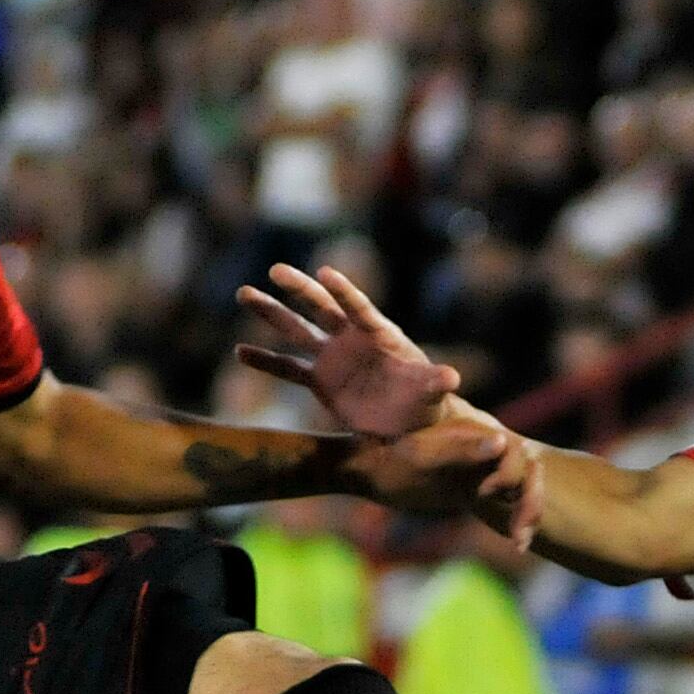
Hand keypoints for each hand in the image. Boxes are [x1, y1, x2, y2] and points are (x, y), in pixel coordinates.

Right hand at [237, 263, 458, 440]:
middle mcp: (351, 340)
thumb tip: (452, 377)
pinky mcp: (321, 381)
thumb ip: (436, 383)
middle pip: (321, 307)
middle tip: (275, 269)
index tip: (324, 272)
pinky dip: (266, 361)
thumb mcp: (431, 392)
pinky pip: (289, 369)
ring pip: (297, 331)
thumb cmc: (425, 401)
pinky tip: (241, 351)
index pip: (358, 308)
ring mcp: (333, 358)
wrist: (410, 424)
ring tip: (244, 293)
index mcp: (378, 335)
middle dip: (299, 289)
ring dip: (271, 313)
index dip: (343, 291)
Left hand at [344, 414, 544, 539]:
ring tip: (519, 544)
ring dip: (528, 514)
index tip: (488, 499)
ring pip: (523, 490)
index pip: (517, 453)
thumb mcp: (424, 458)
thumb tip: (501, 442)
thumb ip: (462, 450)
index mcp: (477, 431)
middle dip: (530, 503)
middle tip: (519, 538)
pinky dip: (517, 521)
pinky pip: (509, 504)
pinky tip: (517, 544)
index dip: (516, 479)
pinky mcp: (477, 488)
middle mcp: (486, 447)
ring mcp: (483, 468)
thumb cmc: (389, 462)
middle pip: (529, 473)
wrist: (368, 472)